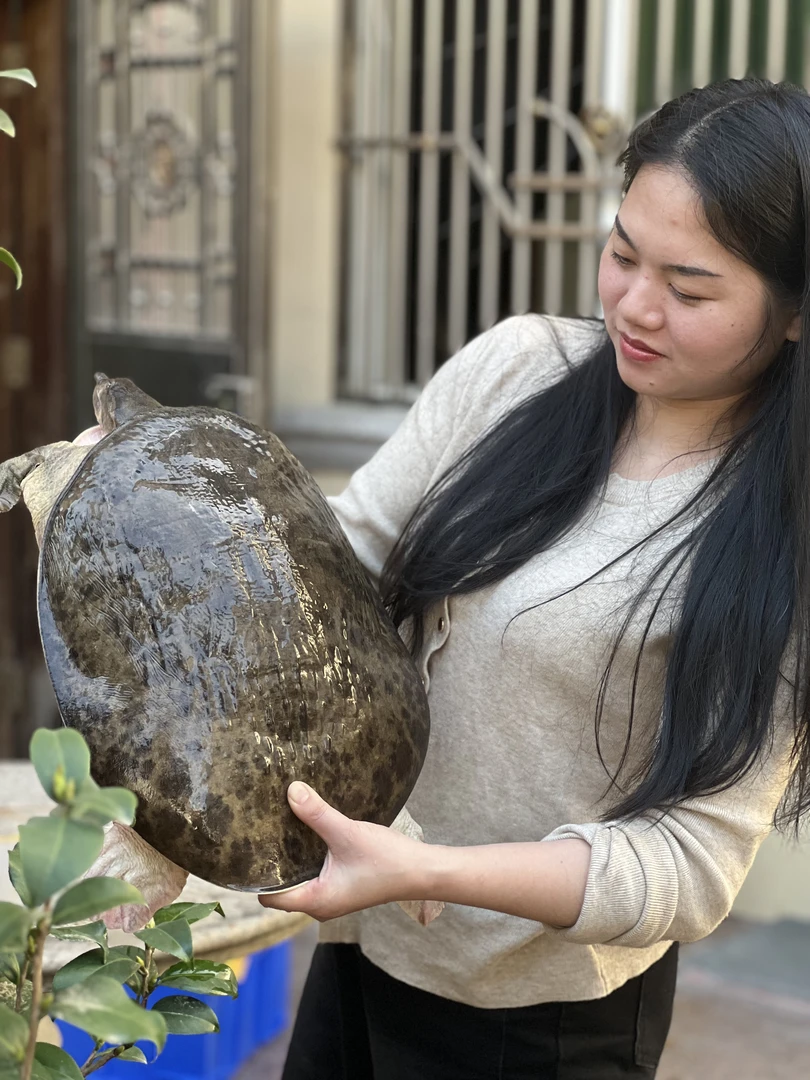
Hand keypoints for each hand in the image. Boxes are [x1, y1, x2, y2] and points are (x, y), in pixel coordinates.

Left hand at [258, 782, 435, 921]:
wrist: (422, 871)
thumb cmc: (386, 860)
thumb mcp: (347, 833)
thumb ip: (317, 814)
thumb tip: (291, 791)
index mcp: (315, 901)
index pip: (268, 896)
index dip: (253, 876)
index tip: (244, 849)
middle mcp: (319, 905)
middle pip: (281, 888)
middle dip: (270, 863)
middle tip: (257, 833)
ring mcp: (332, 897)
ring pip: (298, 880)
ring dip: (290, 858)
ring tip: (277, 829)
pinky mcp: (343, 886)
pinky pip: (314, 874)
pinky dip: (306, 857)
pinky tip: (306, 833)